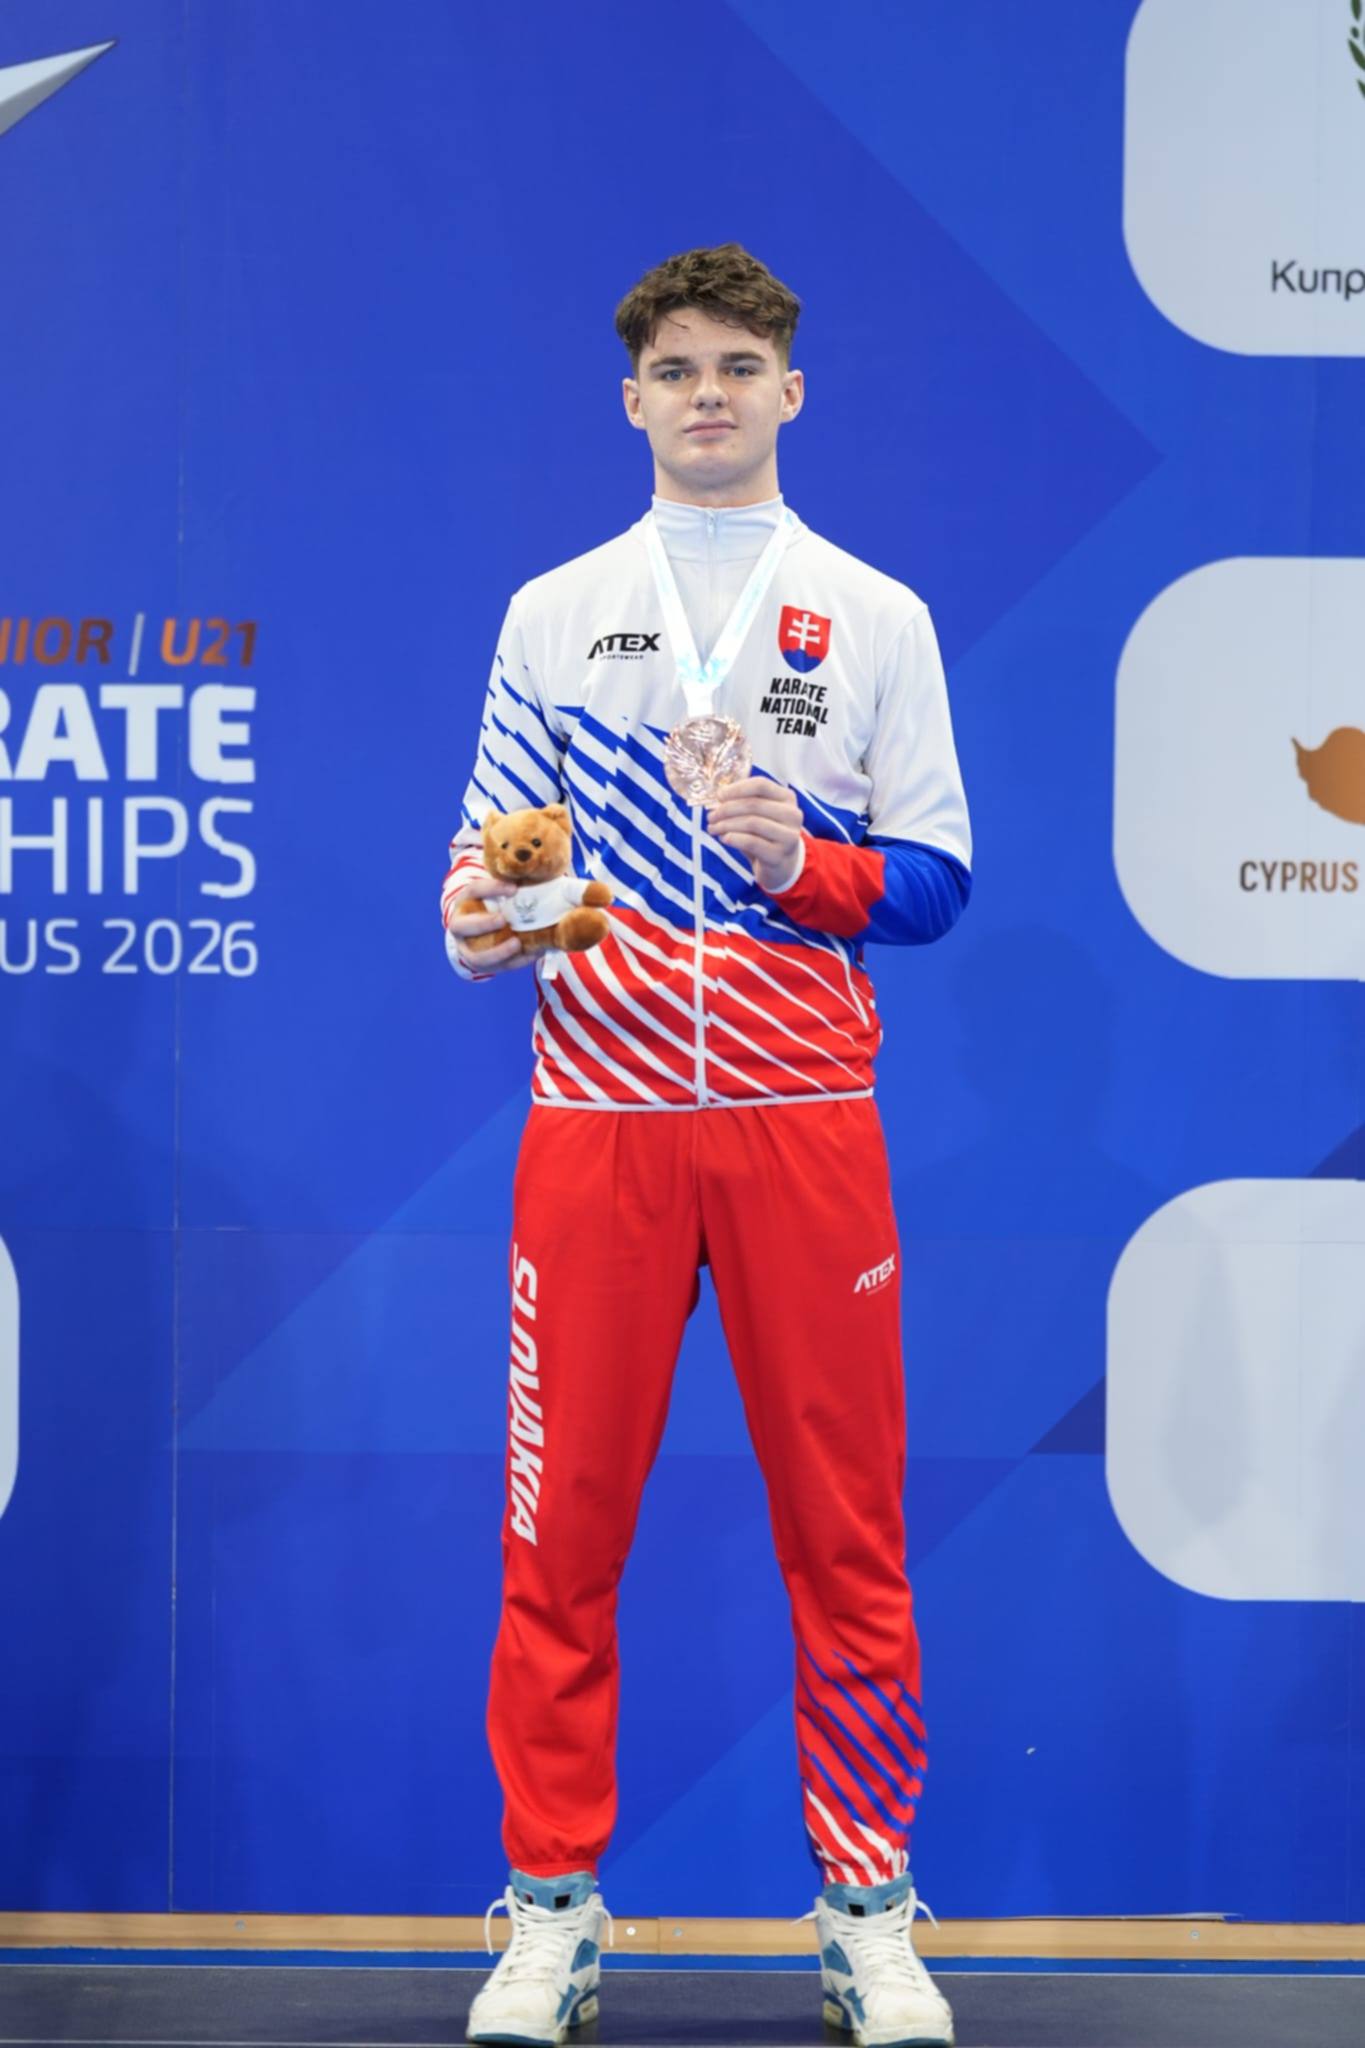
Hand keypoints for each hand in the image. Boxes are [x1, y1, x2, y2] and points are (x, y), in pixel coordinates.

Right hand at [444, 874, 534, 974]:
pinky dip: (516, 962)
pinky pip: (496, 968)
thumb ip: (514, 885)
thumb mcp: (500, 893)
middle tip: (503, 920)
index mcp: (465, 901)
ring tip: (517, 943)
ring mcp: (468, 948)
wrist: (483, 931)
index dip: (491, 888)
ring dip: (496, 951)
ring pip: (475, 956)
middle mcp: (461, 925)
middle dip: (482, 924)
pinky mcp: (481, 965)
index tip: (514, 888)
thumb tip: (540, 871)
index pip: (473, 891)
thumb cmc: (498, 905)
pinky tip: (533, 954)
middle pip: (461, 926)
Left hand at [705, 777, 804, 891]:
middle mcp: (792, 814)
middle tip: (711, 816)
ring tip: (713, 828)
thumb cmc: (765, 834)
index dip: (737, 789)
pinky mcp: (779, 855)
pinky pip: (751, 842)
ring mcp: (788, 836)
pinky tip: (724, 838)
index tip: (719, 796)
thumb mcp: (759, 813)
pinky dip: (734, 838)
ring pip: (752, 823)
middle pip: (754, 804)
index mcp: (787, 798)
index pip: (761, 784)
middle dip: (726, 809)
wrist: (781, 864)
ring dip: (726, 825)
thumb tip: (718, 797)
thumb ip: (743, 801)